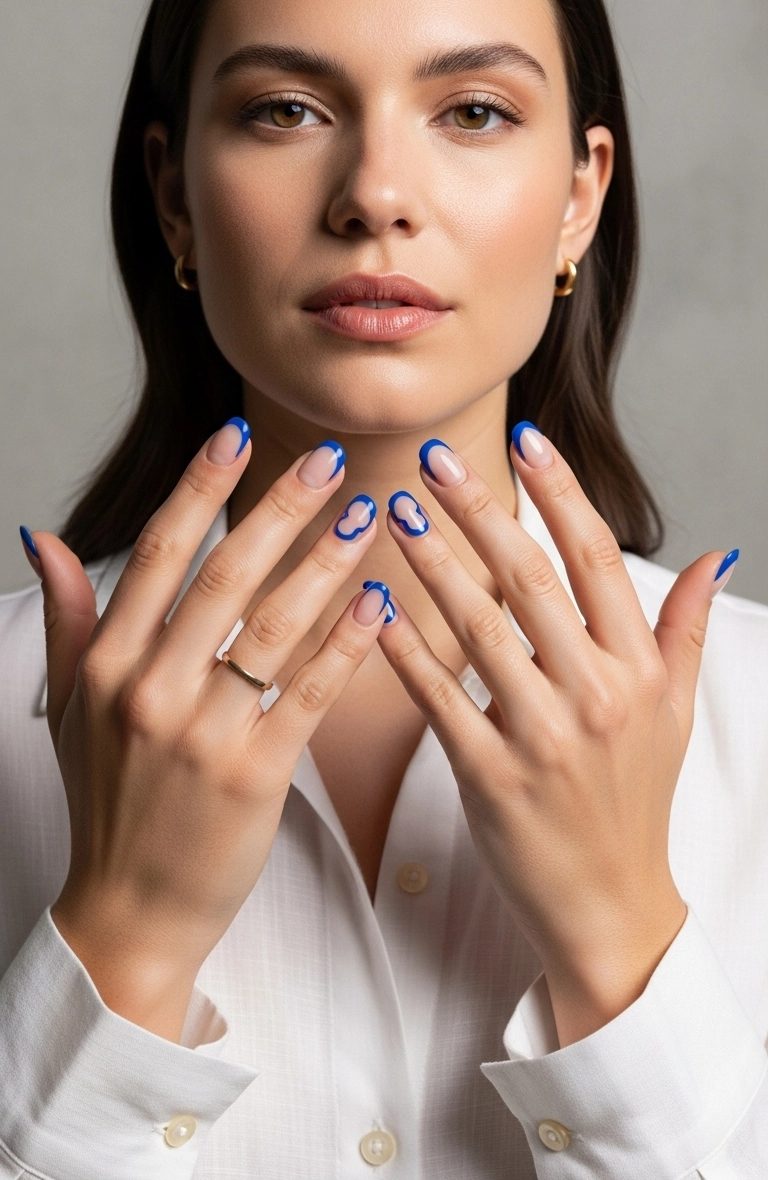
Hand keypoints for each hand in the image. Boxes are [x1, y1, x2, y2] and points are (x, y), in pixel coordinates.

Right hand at [31, 423, 388, 1040]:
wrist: (130, 909)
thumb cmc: (108, 801)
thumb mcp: (69, 706)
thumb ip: (70, 617)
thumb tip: (45, 537)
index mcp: (109, 665)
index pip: (159, 554)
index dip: (200, 487)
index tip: (237, 433)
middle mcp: (151, 691)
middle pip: (223, 576)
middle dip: (280, 509)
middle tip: (327, 460)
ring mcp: (202, 735)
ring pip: (273, 627)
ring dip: (326, 564)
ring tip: (367, 516)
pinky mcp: (254, 776)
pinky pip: (309, 693)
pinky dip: (346, 644)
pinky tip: (379, 603)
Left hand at [379, 427, 730, 1045]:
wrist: (610, 906)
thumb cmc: (636, 800)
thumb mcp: (678, 712)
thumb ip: (686, 629)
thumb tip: (715, 557)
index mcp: (638, 670)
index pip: (596, 558)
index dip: (560, 492)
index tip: (526, 440)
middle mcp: (595, 695)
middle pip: (530, 579)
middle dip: (477, 508)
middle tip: (434, 457)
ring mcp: (542, 737)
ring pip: (479, 628)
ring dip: (433, 563)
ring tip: (395, 511)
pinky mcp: (490, 778)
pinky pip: (438, 698)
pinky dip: (403, 649)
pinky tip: (373, 605)